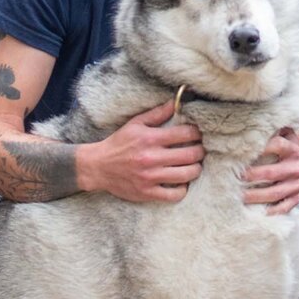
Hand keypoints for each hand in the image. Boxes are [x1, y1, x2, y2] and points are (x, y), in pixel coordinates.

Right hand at [82, 101, 205, 203]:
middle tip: (199, 150)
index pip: (186, 134)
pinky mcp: (147, 193)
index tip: (197, 134)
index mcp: (150, 139)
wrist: (98, 167)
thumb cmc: (118, 143)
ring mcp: (150, 177)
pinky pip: (174, 195)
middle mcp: (151, 158)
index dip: (197, 133)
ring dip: (196, 169)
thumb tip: (176, 102)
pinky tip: (181, 182)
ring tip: (194, 165)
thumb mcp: (135, 124)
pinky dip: (182, 189)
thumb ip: (157, 114)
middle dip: (200, 151)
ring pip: (186, 175)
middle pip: (191, 155)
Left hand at [242, 126, 298, 215]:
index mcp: (292, 147)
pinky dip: (271, 211)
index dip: (258, 149)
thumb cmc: (283, 148)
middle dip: (251, 176)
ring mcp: (297, 183)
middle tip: (233, 178)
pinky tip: (256, 212)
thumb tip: (240, 123)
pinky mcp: (297, 197)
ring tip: (238, 197)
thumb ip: (267, 129)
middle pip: (271, 172)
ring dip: (256, 196)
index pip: (276, 145)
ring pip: (275, 192)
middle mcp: (296, 166)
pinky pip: (284, 207)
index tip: (238, 152)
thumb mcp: (281, 135)